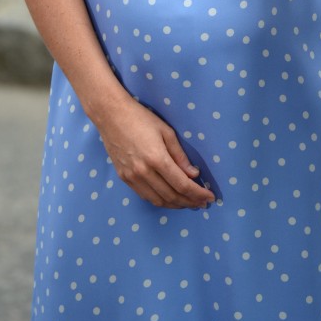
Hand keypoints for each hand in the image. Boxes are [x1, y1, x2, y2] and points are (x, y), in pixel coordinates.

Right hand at [95, 98, 215, 208]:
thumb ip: (180, 156)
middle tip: (202, 202)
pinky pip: (145, 196)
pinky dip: (160, 200)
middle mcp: (144, 172)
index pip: (182, 185)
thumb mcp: (166, 132)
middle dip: (190, 202)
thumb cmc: (141, 118)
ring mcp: (132, 177)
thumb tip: (194, 175)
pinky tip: (170, 198)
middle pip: (172, 196)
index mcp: (157, 159)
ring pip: (158, 200)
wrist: (111, 115)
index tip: (210, 197)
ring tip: (189, 203)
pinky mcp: (124, 178)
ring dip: (176, 205)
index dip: (198, 193)